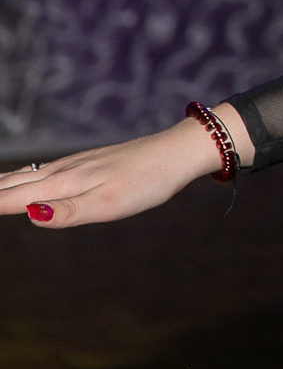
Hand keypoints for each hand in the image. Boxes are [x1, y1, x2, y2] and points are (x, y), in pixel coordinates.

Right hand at [0, 111, 236, 228]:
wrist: (178, 153)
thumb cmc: (148, 181)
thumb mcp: (110, 203)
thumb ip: (68, 211)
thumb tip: (30, 215)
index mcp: (64, 184)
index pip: (11, 198)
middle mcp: (63, 171)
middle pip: (12, 183)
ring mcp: (75, 165)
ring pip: (26, 174)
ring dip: (0, 184)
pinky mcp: (87, 162)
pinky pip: (43, 170)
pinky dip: (22, 176)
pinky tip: (25, 178)